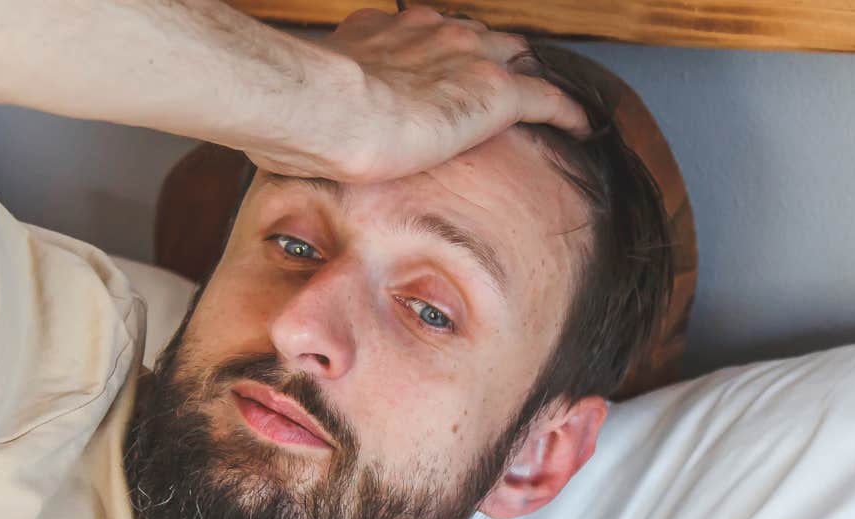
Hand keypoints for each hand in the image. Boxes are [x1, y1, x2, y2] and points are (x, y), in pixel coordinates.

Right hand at [247, 5, 590, 182]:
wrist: (320, 107)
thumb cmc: (293, 117)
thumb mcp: (292, 114)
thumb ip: (300, 124)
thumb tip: (270, 149)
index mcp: (382, 34)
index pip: (421, 34)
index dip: (433, 54)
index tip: (433, 74)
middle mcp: (428, 33)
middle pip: (473, 37)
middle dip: (485, 56)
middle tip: (492, 85)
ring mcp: (465, 58)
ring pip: (513, 57)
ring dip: (524, 78)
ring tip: (540, 104)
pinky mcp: (494, 93)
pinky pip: (547, 98)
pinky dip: (566, 110)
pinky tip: (583, 125)